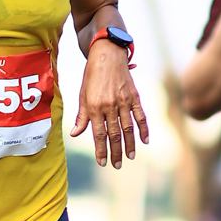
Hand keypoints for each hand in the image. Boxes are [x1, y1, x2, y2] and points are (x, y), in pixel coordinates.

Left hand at [72, 40, 149, 167]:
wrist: (107, 55)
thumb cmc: (92, 75)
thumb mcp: (82, 95)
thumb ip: (81, 116)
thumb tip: (75, 134)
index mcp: (95, 106)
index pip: (98, 134)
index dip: (100, 150)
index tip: (102, 162)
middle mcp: (110, 105)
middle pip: (114, 134)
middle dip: (115, 152)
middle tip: (116, 165)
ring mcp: (124, 101)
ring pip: (128, 128)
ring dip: (129, 144)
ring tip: (129, 157)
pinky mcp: (134, 96)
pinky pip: (140, 115)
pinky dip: (143, 129)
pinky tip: (145, 141)